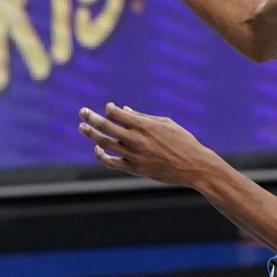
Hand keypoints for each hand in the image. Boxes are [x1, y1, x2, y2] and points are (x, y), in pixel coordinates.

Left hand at [77, 102, 214, 185]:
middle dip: (91, 117)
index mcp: (146, 126)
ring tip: (82, 127)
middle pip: (106, 127)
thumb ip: (143, 117)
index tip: (108, 107)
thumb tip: (125, 109)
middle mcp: (137, 140)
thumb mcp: (166, 124)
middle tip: (82, 111)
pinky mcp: (134, 168)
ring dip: (91, 134)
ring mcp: (134, 155)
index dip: (110, 109)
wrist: (193, 166)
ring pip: (104, 143)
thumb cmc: (183, 141)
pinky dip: (100, 155)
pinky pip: (111, 162)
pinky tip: (97, 149)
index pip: (118, 114)